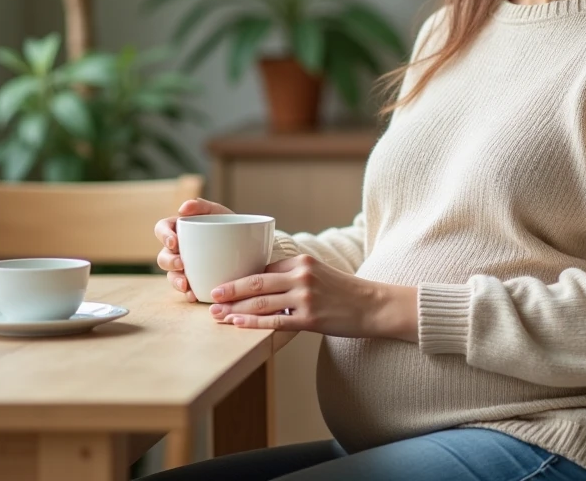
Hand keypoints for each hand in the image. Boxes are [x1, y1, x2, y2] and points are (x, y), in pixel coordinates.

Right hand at [155, 197, 233, 301]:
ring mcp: (185, 267)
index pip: (161, 229)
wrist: (250, 244)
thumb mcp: (218, 212)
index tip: (174, 242)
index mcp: (179, 229)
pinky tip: (194, 296)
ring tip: (185, 285)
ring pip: (171, 275)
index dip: (163, 236)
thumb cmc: (229, 223)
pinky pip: (187, 290)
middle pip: (163, 256)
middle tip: (182, 264)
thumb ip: (202, 206)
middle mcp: (178, 249)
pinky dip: (189, 294)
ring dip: (175, 280)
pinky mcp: (195, 281)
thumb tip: (182, 208)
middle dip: (169, 261)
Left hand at [208, 254, 418, 341]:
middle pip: (256, 282)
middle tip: (210, 295)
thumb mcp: (318, 275)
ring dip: (234, 308)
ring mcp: (305, 297)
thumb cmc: (344, 293)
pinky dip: (252, 322)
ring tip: (216, 314)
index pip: (263, 268)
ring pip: (261, 302)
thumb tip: (262, 286)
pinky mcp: (310, 318)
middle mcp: (302, 275)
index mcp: (302, 261)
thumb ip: (292, 278)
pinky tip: (237, 323)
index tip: (221, 282)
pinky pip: (274, 321)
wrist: (375, 306)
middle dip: (229, 289)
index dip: (239, 276)